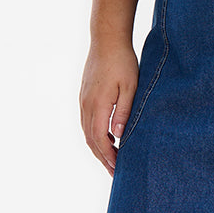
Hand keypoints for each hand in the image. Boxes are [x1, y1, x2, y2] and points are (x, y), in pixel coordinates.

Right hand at [79, 40, 139, 174]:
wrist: (107, 40)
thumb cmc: (123, 62)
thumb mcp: (130, 87)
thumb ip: (123, 111)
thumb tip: (117, 135)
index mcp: (98, 104)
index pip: (100, 139)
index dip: (108, 156)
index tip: (118, 168)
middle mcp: (86, 105)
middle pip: (91, 139)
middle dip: (102, 157)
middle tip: (114, 172)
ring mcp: (83, 100)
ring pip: (87, 132)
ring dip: (98, 148)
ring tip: (110, 160)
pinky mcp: (84, 95)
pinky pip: (86, 122)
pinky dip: (94, 135)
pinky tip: (106, 138)